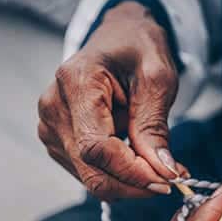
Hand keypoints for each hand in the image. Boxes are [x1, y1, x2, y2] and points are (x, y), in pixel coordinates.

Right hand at [38, 1, 180, 199]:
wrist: (119, 36)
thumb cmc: (137, 48)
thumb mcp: (157, 78)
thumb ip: (154, 125)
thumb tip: (162, 171)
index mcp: (76, 83)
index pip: (96, 148)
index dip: (132, 172)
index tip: (168, 180)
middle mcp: (54, 107)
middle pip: (90, 170)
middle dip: (134, 183)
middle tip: (171, 179)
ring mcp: (50, 126)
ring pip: (90, 177)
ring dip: (129, 181)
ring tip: (158, 162)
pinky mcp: (57, 140)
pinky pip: (89, 172)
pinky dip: (118, 174)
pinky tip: (138, 158)